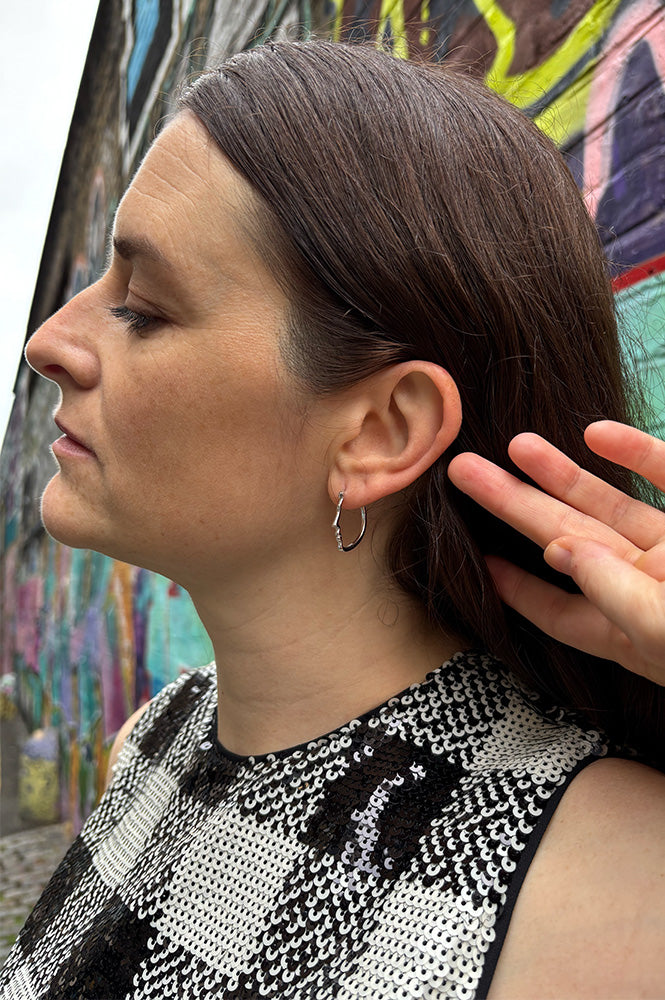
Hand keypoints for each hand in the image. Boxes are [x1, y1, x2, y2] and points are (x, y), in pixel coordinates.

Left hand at [447, 421, 664, 685]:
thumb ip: (615, 593)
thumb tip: (556, 551)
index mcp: (633, 630)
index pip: (557, 611)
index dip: (515, 589)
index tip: (475, 562)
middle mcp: (647, 586)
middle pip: (568, 542)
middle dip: (515, 506)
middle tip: (463, 472)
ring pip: (609, 505)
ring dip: (562, 475)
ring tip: (515, 445)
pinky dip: (634, 452)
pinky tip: (594, 432)